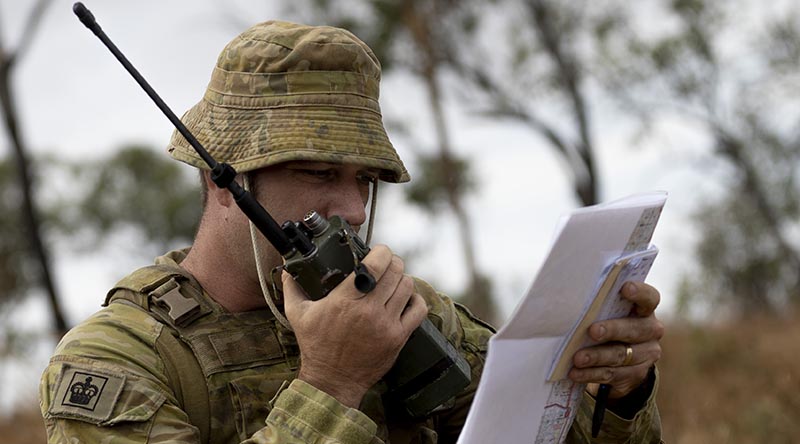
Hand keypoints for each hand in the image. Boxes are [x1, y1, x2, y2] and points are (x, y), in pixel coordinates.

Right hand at [282, 245, 428, 407]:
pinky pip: (418, 309)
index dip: (381, 251)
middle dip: (392, 262)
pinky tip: (405, 299)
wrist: (332, 381)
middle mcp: (368, 310)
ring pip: (407, 286)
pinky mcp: (398, 337)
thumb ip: (293, 287)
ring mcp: (386, 324)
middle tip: (385, 265)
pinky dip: (415, 300)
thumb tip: (289, 268)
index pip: (375, 263)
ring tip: (393, 282)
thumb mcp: (298, 314)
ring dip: (402, 279)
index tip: (378, 252)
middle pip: (395, 271)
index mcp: (345, 300)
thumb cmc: (316, 346)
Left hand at [568, 282, 663, 398]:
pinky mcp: (636, 374)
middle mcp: (651, 331)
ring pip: (620, 355)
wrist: (622, 360)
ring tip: (577, 358)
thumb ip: (600, 306)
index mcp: (644, 310)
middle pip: (634, 329)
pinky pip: (612, 374)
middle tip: (592, 331)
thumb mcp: (608, 313)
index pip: (649, 298)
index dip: (639, 292)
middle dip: (612, 330)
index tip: (625, 287)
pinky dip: (591, 374)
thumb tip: (572, 300)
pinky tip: (576, 373)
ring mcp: (646, 354)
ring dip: (597, 356)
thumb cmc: (608, 323)